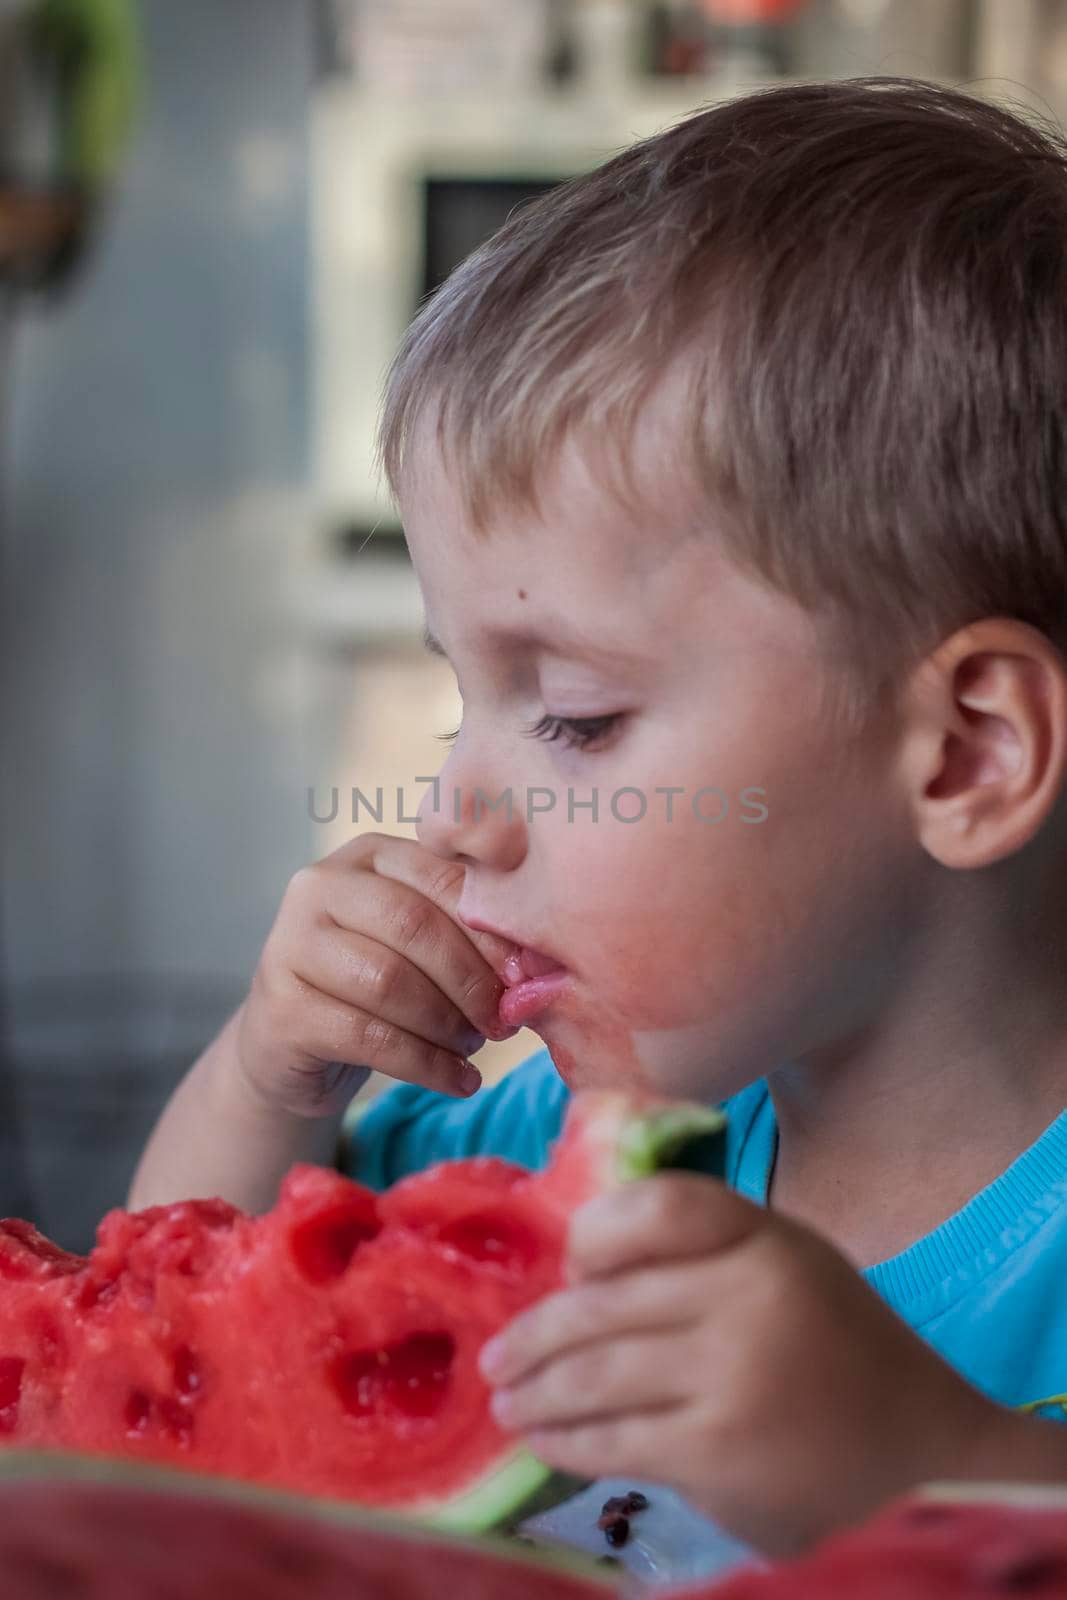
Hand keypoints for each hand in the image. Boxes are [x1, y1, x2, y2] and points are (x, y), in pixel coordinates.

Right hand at [233, 833, 518, 1117]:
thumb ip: (465, 931)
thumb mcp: (418, 942)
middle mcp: (319, 886)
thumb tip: (532, 967)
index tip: (527, 977)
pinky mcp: (281, 1008)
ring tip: (475, 1048)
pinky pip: (368, 1037)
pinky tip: (458, 1080)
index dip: (492, 933)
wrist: (292, 1039)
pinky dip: (427, 1064)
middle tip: (503, 1021)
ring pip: (389, 982)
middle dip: (470, 980)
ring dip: (448, 1024)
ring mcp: (290, 944)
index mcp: (367, 855)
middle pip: (414, 926)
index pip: (443, 880)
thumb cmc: (375, 980)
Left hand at [479, 1174, 1011, 1555]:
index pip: (653, 1208)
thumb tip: (572, 1269)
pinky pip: (616, 1439)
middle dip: (534, 1336)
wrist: (920, 1440)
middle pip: (602, 1303)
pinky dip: (566, 1441)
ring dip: (536, 1392)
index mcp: (759, 1235)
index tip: (567, 1268)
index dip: (593, 1234)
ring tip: (507, 1401)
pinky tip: (543, 1441)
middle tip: (494, 1356)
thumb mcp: (781, 1260)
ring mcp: (731, 1376)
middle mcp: (745, 1295)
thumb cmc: (833, 1340)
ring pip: (596, 1376)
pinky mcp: (719, 1452)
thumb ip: (698, 1251)